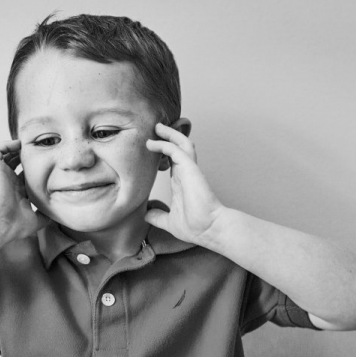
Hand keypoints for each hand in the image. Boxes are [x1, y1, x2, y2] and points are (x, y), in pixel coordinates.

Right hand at [0, 140, 49, 241]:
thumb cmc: (14, 226)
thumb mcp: (36, 220)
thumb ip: (46, 214)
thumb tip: (57, 212)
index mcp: (18, 192)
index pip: (26, 176)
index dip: (37, 170)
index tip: (51, 163)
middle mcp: (9, 181)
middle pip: (18, 163)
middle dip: (28, 156)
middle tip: (44, 148)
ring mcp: (1, 174)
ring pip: (8, 154)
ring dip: (18, 148)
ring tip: (33, 144)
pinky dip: (7, 144)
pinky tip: (20, 144)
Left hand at [144, 123, 224, 245]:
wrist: (209, 230)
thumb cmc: (196, 227)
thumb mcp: (169, 222)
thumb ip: (158, 216)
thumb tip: (146, 215)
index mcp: (182, 182)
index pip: (172, 161)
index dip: (163, 152)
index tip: (151, 146)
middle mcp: (186, 173)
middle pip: (178, 147)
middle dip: (167, 136)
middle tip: (155, 128)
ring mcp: (189, 170)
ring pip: (181, 143)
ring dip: (169, 134)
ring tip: (157, 127)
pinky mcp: (190, 169)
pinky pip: (175, 150)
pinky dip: (164, 144)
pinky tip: (152, 143)